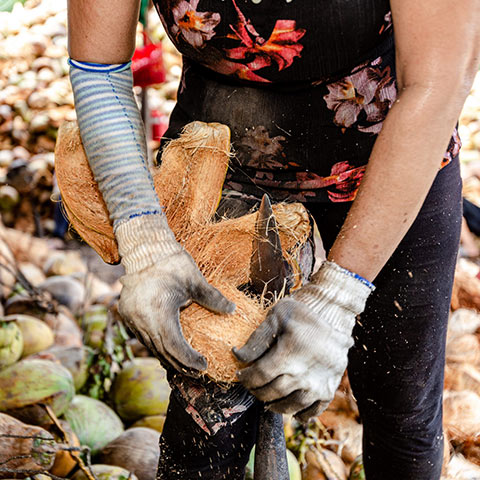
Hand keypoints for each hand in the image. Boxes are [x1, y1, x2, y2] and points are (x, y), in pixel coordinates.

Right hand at [116, 214, 234, 373]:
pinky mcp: (127, 314)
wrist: (144, 249)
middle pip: (162, 352)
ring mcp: (131, 318)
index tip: (204, 366)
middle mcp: (141, 320)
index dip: (189, 361)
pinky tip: (168, 348)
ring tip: (185, 365)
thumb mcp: (194, 280)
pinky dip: (157, 345)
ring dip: (167, 357)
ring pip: (150, 346)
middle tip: (197, 372)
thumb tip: (233, 310)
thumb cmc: (171, 263)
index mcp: (159, 313)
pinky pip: (142, 337)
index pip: (175, 348)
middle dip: (180, 365)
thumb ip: (212, 298)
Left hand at [233, 261, 372, 421]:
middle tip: (252, 386)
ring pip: (291, 405)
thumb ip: (257, 338)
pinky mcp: (330, 387)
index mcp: (289, 355)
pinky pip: (315, 410)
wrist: (333, 312)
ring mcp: (319, 383)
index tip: (241, 374)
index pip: (260, 376)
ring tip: (268, 399)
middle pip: (273, 392)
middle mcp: (304, 374)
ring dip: (276, 405)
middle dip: (257, 391)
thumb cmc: (302, 312)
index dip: (246, 378)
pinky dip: (302, 414)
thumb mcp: (276, 317)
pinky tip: (293, 410)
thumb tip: (238, 355)